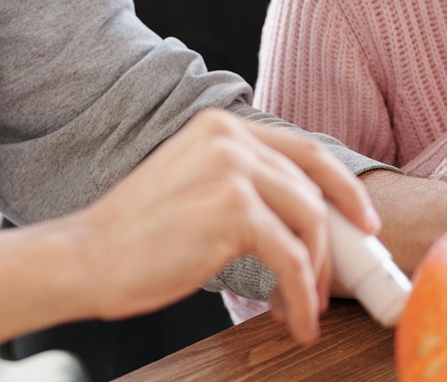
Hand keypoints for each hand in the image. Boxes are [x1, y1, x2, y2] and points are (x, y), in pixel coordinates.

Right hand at [69, 109, 376, 343]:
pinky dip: (301, 294)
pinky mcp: (235, 211)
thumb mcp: (195, 185)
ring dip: (316, 274)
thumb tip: (302, 215)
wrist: (82, 259)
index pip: (305, 150)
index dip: (343, 188)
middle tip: (335, 284)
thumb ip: (243, 184)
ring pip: (310, 222)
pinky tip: (295, 319)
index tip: (363, 223)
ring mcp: (234, 171)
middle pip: (314, 189)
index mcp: (223, 127)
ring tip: (305, 308)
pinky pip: (292, 257)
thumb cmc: (136, 236)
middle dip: (334, 243)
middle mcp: (232, 139)